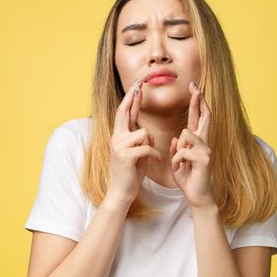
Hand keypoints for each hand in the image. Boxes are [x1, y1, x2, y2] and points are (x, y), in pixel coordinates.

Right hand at [106, 79, 164, 206]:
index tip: (137, 87)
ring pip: (143, 133)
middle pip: (124, 113)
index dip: (131, 100)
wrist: (122, 192)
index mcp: (119, 137)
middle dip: (133, 98)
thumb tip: (147, 133)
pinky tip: (159, 160)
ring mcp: (119, 146)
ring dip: (151, 144)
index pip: (124, 114)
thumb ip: (140, 141)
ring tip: (153, 156)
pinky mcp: (125, 156)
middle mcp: (116, 138)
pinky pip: (147, 147)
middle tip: (139, 85)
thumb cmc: (131, 173)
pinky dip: (156, 154)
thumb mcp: (137, 154)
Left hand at [169, 82, 213, 207]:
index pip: (199, 117)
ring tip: (179, 163)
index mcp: (197, 141)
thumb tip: (176, 137)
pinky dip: (177, 160)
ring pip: (186, 134)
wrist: (196, 196)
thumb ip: (177, 147)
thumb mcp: (177, 159)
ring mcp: (206, 149)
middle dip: (199, 102)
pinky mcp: (204, 159)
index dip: (197, 102)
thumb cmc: (187, 177)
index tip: (194, 87)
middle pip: (204, 116)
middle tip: (196, 88)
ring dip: (177, 149)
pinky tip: (180, 168)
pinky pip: (183, 151)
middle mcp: (204, 142)